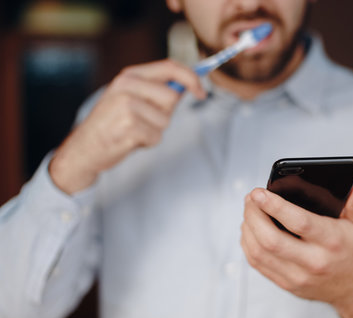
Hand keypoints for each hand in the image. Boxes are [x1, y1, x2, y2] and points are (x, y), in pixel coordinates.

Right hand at [49, 59, 206, 193]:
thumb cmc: (112, 125)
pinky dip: (147, 143)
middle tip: (142, 120)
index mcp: (129, 75)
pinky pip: (156, 137)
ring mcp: (126, 106)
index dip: (192, 78)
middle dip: (164, 114)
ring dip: (154, 131)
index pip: (170, 66)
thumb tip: (190, 85)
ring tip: (133, 131)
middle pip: (171, 97)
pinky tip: (129, 141)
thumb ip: (157, 91)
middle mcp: (126, 86)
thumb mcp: (131, 99)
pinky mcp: (128, 127)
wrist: (84, 149)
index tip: (202, 92)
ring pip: (165, 120)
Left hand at [241, 181, 352, 317]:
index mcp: (332, 242)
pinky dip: (248, 243)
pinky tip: (250, 229)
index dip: (275, 206)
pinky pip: (258, 264)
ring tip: (249, 210)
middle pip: (271, 240)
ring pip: (259, 253)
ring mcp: (297, 276)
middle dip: (254, 215)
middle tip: (250, 198)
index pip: (299, 223)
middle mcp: (313, 262)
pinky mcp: (286, 284)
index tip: (259, 193)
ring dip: (248, 228)